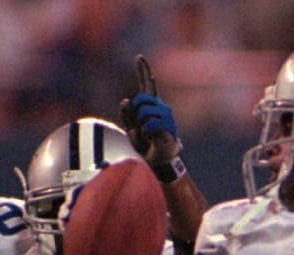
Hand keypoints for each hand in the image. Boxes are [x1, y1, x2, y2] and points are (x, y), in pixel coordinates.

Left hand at [118, 55, 184, 179]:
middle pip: (141, 98)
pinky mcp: (168, 126)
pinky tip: (152, 137)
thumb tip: (125, 100)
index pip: (146, 84)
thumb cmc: (145, 143)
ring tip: (147, 133)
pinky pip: (150, 124)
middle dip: (136, 112)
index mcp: (151, 105)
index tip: (139, 57)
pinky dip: (147, 132)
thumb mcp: (130, 129)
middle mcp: (159, 106)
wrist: (158, 158)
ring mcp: (165, 115)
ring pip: (145, 111)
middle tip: (140, 126)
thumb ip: (127, 116)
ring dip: (142, 125)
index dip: (143, 70)